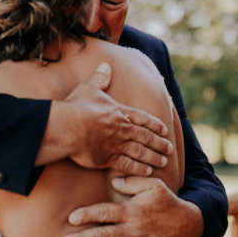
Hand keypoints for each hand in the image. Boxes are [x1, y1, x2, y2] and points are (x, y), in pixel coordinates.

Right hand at [44, 62, 172, 175]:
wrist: (67, 126)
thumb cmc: (77, 106)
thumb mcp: (90, 88)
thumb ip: (100, 78)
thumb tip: (105, 65)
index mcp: (120, 112)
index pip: (143, 119)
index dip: (155, 124)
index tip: (164, 130)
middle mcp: (123, 129)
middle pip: (146, 137)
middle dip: (159, 143)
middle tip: (169, 148)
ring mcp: (117, 144)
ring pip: (141, 152)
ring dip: (154, 157)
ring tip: (164, 161)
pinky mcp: (108, 158)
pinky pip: (128, 165)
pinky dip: (139, 169)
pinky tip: (148, 171)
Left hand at [60, 176, 203, 236]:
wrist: (188, 227)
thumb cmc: (167, 203)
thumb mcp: (154, 186)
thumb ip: (133, 182)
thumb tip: (113, 181)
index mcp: (131, 211)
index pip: (105, 213)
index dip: (87, 215)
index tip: (72, 218)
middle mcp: (132, 230)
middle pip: (103, 235)